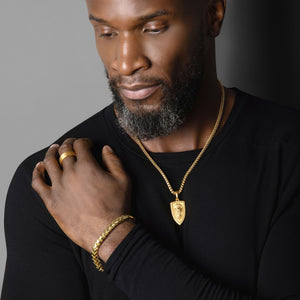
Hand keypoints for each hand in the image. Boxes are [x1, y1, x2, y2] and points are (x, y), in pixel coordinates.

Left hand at [31, 138, 133, 255]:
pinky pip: (38, 183)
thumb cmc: (117, 206)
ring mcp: (58, 187)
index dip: (84, 141)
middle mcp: (70, 173)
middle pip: (64, 151)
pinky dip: (37, 172)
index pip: (80, 145)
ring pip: (49, 162)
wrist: (107, 232)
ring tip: (54, 149)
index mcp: (87, 166)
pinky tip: (39, 167)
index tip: (88, 144)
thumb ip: (113, 160)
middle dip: (69, 144)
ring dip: (51, 152)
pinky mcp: (51, 201)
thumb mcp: (123, 179)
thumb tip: (106, 148)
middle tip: (72, 144)